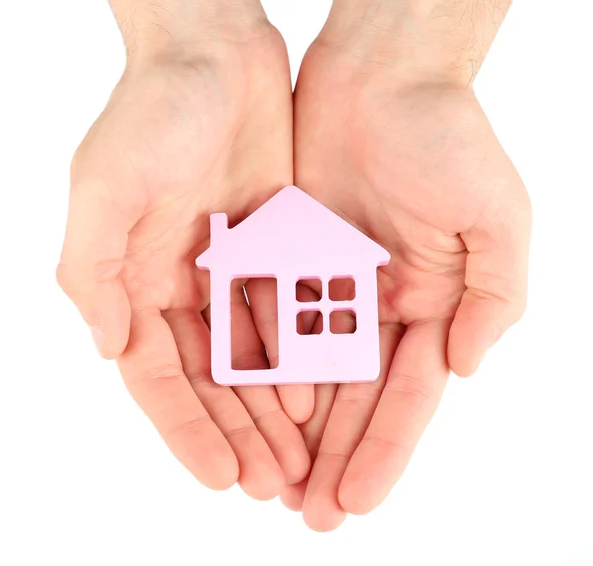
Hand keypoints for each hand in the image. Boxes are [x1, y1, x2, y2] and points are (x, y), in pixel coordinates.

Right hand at [57, 4, 311, 499]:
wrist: (216, 56)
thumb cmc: (153, 113)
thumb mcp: (104, 190)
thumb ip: (94, 274)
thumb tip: (110, 348)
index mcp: (137, 281)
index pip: (161, 376)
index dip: (188, 429)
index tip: (221, 476)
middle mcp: (182, 284)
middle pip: (211, 379)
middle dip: (238, 433)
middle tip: (269, 484)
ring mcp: (231, 269)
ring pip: (254, 357)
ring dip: (272, 408)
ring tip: (298, 457)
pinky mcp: (273, 247)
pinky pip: (288, 313)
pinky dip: (300, 356)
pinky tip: (318, 395)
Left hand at [284, 21, 530, 529]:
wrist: (381, 75)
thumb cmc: (446, 135)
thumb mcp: (496, 217)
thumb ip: (492, 296)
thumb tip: (462, 368)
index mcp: (430, 303)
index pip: (406, 396)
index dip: (384, 450)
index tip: (358, 501)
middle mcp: (380, 304)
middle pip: (354, 397)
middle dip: (334, 457)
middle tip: (311, 515)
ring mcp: (333, 283)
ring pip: (309, 371)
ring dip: (295, 428)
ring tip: (275, 482)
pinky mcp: (292, 256)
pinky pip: (272, 320)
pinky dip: (261, 365)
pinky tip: (246, 411)